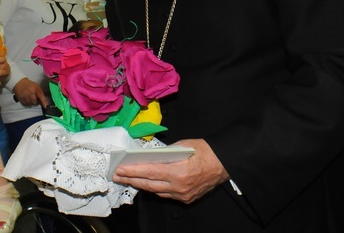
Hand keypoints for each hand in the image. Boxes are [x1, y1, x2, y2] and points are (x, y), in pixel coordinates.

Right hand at [12, 78, 47, 106]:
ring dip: (31, 103)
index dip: (44, 102)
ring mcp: (24, 95)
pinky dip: (27, 103)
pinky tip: (27, 99)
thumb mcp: (37, 87)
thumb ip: (40, 94)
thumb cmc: (30, 85)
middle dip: (35, 102)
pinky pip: (25, 104)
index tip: (45, 106)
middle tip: (34, 98)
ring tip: (30, 98)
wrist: (20, 83)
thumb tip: (43, 102)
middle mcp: (30, 92)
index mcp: (36, 88)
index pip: (41, 96)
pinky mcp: (20, 98)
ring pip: (30, 104)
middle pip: (34, 102)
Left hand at [112, 139, 228, 203]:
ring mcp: (183, 195)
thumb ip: (166, 152)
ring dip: (142, 185)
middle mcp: (179, 186)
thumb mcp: (183, 145)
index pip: (149, 172)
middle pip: (149, 184)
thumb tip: (151, 156)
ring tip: (130, 179)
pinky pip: (167, 195)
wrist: (224, 163)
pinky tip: (148, 183)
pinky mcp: (187, 199)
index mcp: (178, 171)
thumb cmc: (205, 151)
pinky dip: (156, 189)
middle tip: (118, 175)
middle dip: (132, 179)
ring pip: (156, 191)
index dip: (133, 171)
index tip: (120, 169)